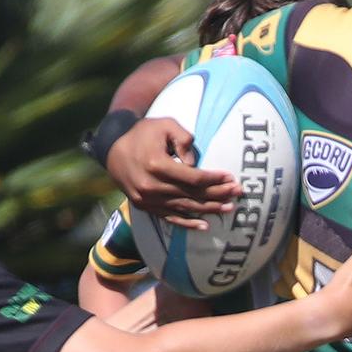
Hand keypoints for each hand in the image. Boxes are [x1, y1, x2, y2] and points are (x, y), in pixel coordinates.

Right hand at [107, 118, 242, 229]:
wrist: (113, 149)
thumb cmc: (143, 133)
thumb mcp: (164, 125)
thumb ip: (184, 139)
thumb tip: (195, 163)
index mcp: (157, 166)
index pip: (193, 178)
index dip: (214, 179)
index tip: (231, 177)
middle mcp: (152, 186)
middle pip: (192, 195)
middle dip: (218, 194)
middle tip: (238, 192)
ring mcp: (147, 199)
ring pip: (184, 208)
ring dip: (208, 209)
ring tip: (229, 208)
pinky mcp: (145, 206)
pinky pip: (169, 218)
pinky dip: (188, 223)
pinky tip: (205, 226)